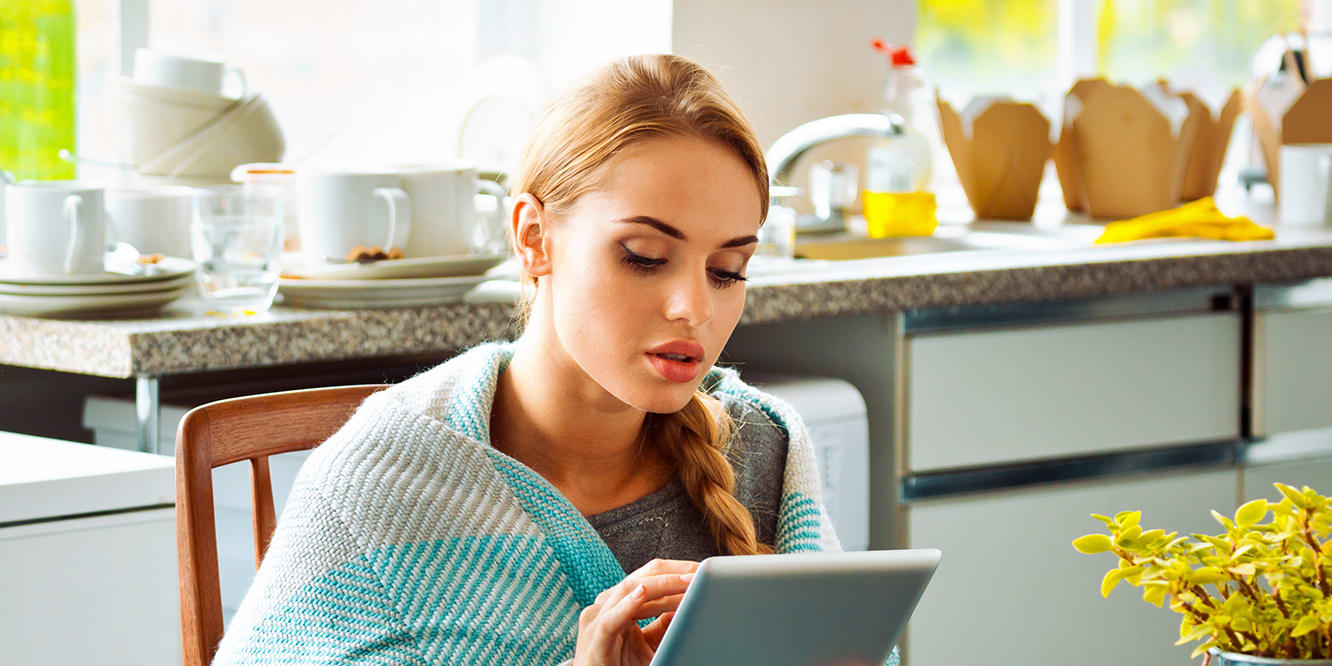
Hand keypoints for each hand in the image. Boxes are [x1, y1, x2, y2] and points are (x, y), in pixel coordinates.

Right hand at [571, 558, 698, 665]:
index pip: (647, 576)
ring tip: (686, 581)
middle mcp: (605, 606)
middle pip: (640, 577)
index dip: (675, 571)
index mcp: (616, 603)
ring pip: (629, 590)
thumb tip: (686, 607)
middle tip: (699, 572)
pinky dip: (628, 604)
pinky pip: (611, 619)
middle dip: (673, 573)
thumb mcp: (648, 645)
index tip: (701, 572)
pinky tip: (643, 592)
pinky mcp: (595, 639)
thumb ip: (662, 626)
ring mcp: (596, 620)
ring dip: (662, 584)